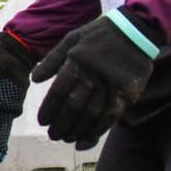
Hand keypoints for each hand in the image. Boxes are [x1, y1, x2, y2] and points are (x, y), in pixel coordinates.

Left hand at [32, 8, 161, 148]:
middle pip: (73, 105)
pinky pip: (110, 116)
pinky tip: (85, 140)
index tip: (42, 122)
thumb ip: (52, 59)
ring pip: (91, 113)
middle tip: (52, 135)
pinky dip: (97, 130)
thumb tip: (34, 79)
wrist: (136, 30)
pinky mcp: (126, 91)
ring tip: (66, 139)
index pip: (58, 91)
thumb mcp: (72, 39)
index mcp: (76, 60)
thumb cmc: (99, 35)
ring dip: (77, 130)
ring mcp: (111, 83)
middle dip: (61, 124)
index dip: (49, 109)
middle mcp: (93, 73)